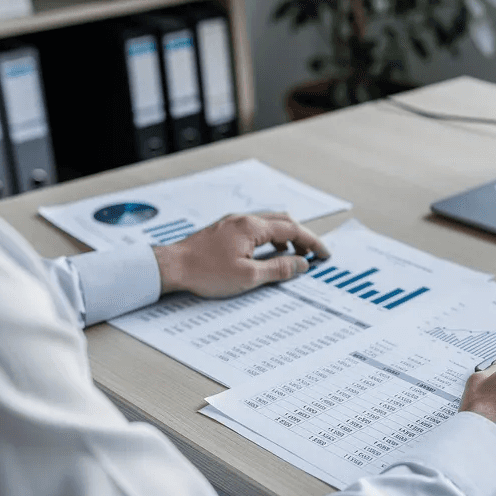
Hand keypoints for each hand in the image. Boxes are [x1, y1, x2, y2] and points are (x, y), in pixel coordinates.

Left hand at [154, 212, 329, 296]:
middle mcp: (243, 219)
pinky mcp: (222, 230)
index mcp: (252, 227)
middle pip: (282, 220)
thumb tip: (301, 264)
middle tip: (312, 254)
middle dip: (301, 236)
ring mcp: (231, 223)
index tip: (324, 254)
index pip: (292, 229)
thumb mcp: (247, 276)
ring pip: (268, 223)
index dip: (312, 242)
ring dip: (284, 236)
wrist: (171, 267)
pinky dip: (268, 237)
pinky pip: (254, 228)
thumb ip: (278, 268)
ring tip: (291, 255)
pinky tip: (265, 253)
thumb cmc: (204, 272)